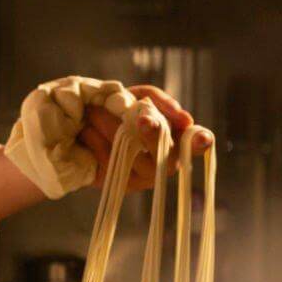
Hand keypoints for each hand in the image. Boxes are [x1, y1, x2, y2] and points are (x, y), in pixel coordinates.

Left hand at [75, 85, 210, 192]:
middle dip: (153, 137)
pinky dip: (97, 142)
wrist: (80, 124)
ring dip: (112, 130)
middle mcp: (166, 162)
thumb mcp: (140, 96)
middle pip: (167, 158)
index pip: (195, 143)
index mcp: (176, 138)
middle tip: (143, 120)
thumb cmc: (119, 108)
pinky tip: (87, 130)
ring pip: (135, 158)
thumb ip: (160, 101)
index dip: (201, 142)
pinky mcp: (123, 184)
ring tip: (94, 112)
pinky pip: (113, 163)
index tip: (202, 137)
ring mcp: (146, 178)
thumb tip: (185, 119)